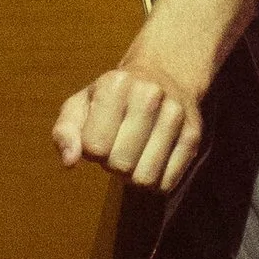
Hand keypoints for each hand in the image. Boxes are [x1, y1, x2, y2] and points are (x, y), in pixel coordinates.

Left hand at [53, 50, 205, 194]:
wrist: (163, 75)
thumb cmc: (112, 97)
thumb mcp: (81, 105)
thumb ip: (65, 132)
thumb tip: (69, 162)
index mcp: (116, 84)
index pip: (94, 146)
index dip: (91, 150)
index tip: (98, 136)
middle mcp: (149, 95)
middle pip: (120, 164)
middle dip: (111, 164)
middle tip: (117, 146)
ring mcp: (176, 115)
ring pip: (145, 178)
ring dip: (132, 175)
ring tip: (133, 154)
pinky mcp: (193, 136)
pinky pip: (167, 183)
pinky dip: (154, 182)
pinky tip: (151, 160)